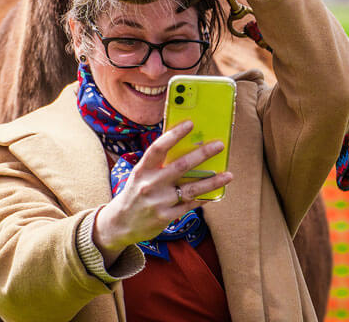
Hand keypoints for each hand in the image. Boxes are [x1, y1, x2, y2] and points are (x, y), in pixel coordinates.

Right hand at [93, 120, 232, 262]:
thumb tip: (185, 148)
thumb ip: (158, 164)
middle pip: (180, 166)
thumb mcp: (140, 176)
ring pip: (191, 189)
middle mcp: (150, 185)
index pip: (159, 148)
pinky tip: (214, 193)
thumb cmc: (135, 193)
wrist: (120, 223)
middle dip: (202, 154)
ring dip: (212, 181)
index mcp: (142, 170)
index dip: (174, 134)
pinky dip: (203, 198)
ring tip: (228, 175)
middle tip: (219, 145)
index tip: (190, 124)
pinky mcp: (165, 217)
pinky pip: (190, 205)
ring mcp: (158, 202)